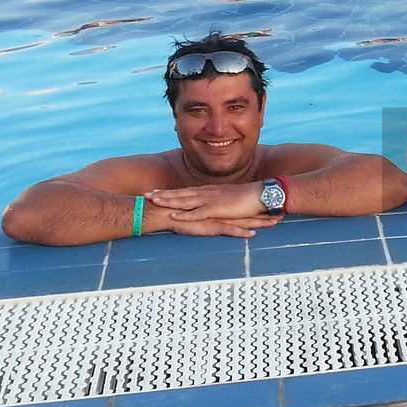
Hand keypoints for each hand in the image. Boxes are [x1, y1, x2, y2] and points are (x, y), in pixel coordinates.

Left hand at [147, 182, 264, 220]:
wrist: (260, 194)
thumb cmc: (247, 198)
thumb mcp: (229, 199)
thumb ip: (218, 201)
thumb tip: (211, 206)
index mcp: (209, 191)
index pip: (185, 190)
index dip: (170, 192)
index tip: (156, 191)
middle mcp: (207, 193)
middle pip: (181, 193)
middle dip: (163, 194)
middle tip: (147, 194)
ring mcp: (211, 200)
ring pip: (185, 200)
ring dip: (169, 201)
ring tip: (154, 202)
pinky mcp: (217, 209)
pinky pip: (197, 213)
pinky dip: (184, 214)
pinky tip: (174, 216)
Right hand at [167, 214, 282, 238]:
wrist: (166, 212)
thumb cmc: (181, 214)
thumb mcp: (200, 213)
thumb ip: (210, 214)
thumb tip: (217, 216)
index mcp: (221, 208)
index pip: (243, 209)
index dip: (259, 209)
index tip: (273, 208)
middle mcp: (223, 212)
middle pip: (249, 213)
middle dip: (266, 214)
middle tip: (282, 214)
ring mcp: (218, 218)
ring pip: (244, 221)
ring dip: (260, 222)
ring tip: (275, 223)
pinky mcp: (211, 226)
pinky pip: (229, 230)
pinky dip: (241, 232)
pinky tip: (252, 234)